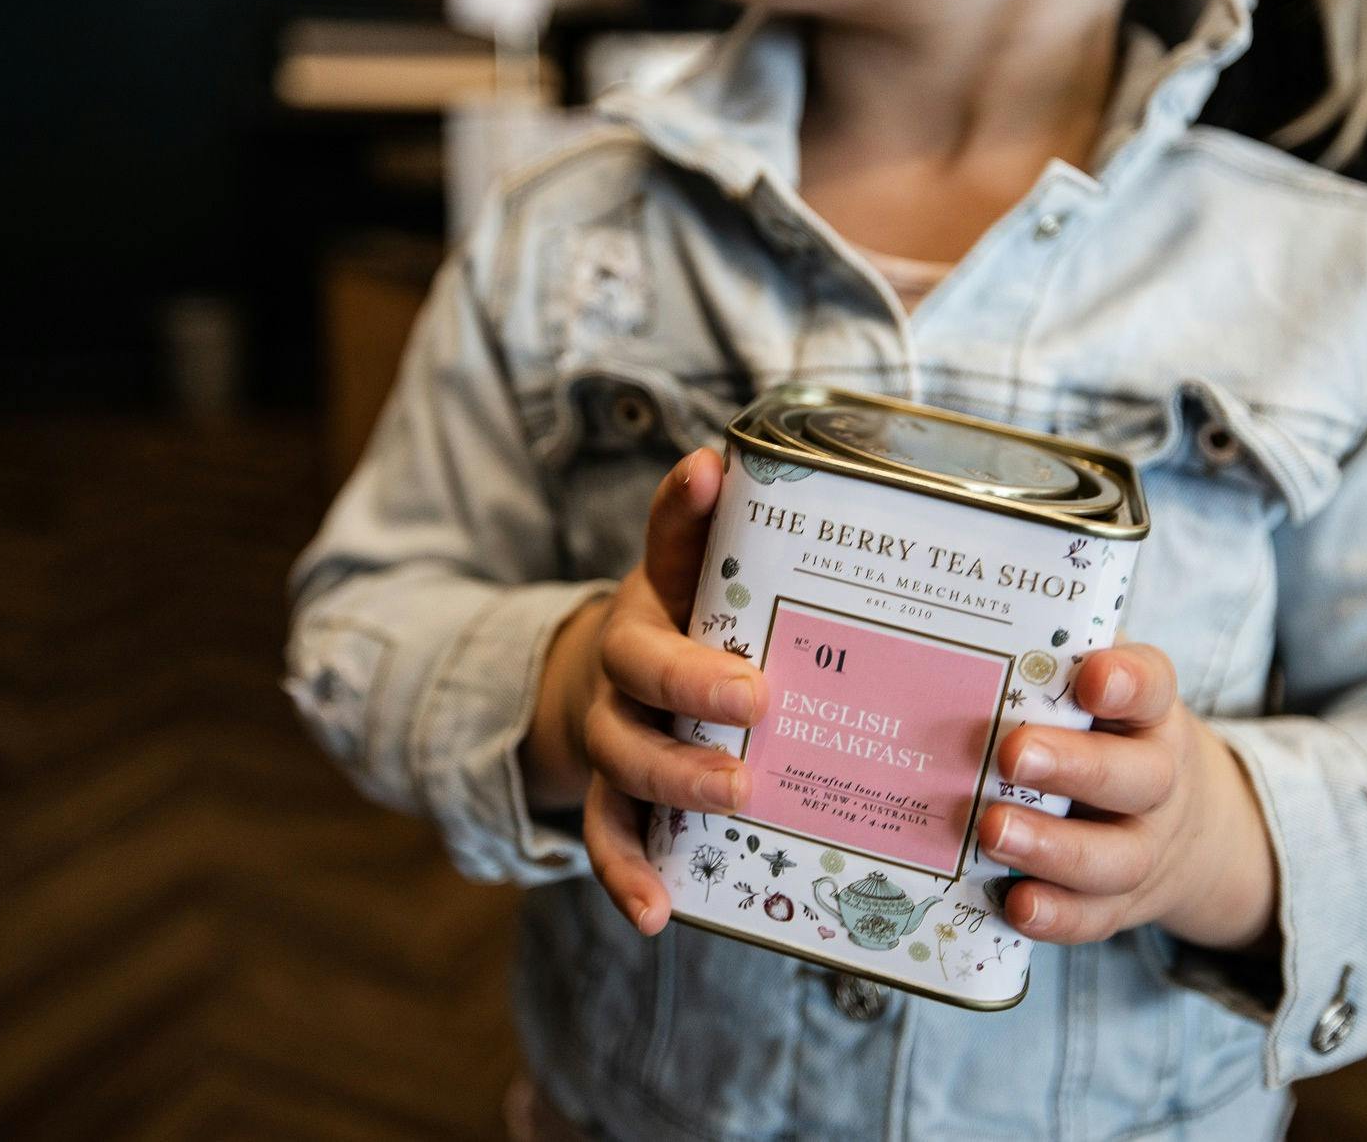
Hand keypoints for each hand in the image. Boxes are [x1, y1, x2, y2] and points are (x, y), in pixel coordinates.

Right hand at [521, 447, 765, 936]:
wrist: (615, 690)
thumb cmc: (692, 632)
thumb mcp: (709, 580)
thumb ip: (732, 534)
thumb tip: (744, 453)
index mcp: (658, 596)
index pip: (665, 541)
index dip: (682, 507)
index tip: (710, 471)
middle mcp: (623, 663)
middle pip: (642, 668)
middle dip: (695, 684)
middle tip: (758, 703)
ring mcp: (611, 733)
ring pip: (623, 757)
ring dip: (674, 778)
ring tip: (733, 797)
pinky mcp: (609, 796)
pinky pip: (607, 836)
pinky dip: (626, 875)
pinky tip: (658, 914)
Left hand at [978, 644, 1277, 952]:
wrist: (1181, 826)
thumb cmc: (1105, 737)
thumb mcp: (1097, 692)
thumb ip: (1050, 663)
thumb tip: (960, 636)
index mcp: (1150, 715)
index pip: (1153, 687)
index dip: (1128, 682)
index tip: (1093, 677)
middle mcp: (1159, 781)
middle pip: (1136, 777)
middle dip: (1075, 767)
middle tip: (1012, 754)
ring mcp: (1145, 847)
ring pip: (1115, 855)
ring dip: (1053, 848)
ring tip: (993, 830)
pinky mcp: (1121, 901)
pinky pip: (1096, 916)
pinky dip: (1058, 915)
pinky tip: (1016, 904)